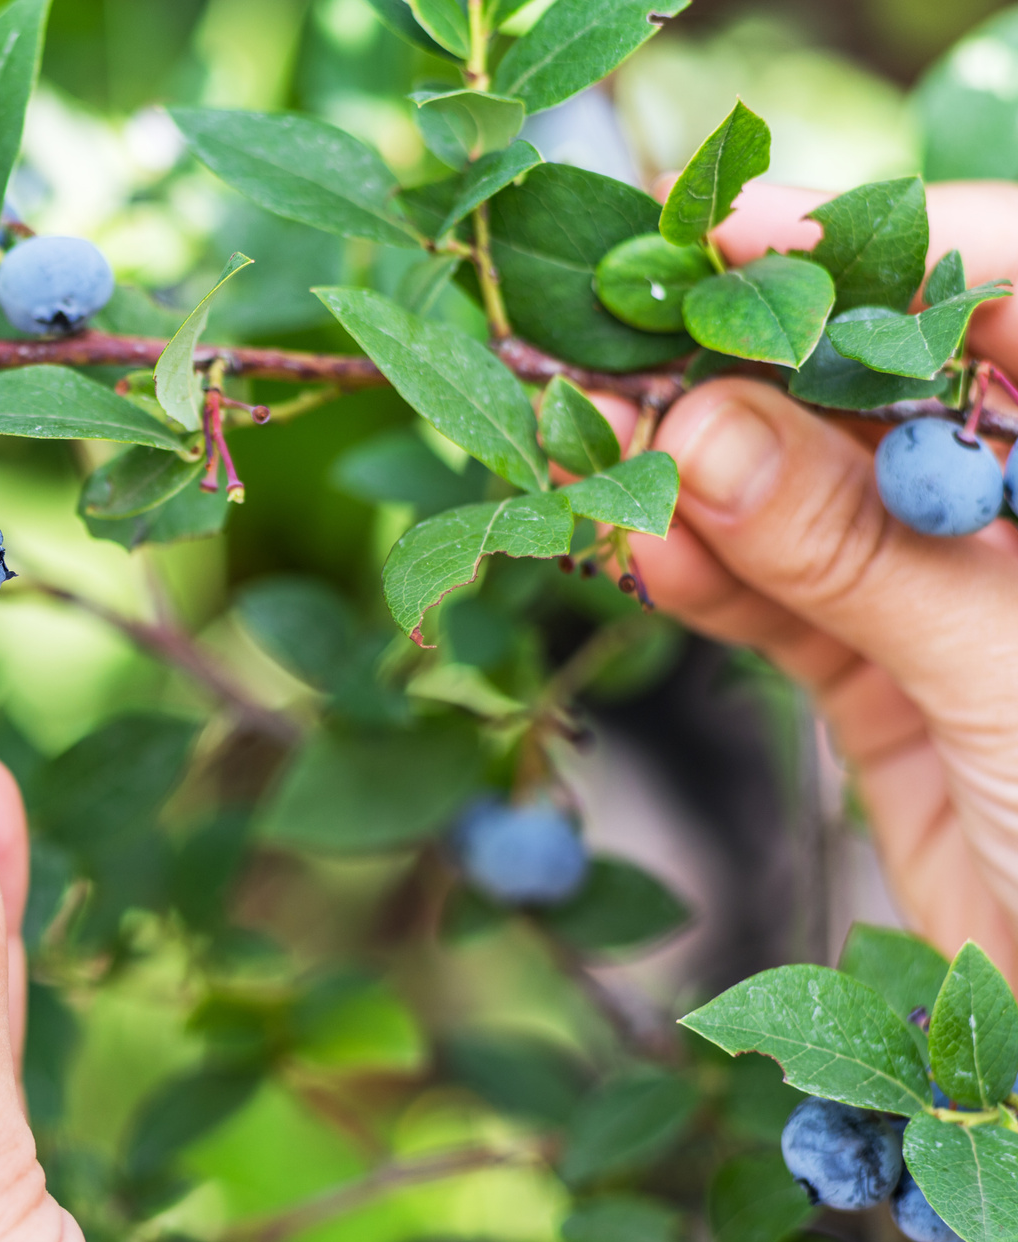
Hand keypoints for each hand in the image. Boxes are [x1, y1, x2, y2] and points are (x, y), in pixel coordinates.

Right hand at [627, 182, 1017, 964]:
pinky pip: (785, 602)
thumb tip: (698, 433)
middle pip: (887, 391)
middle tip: (613, 343)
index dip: (882, 248)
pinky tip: (641, 553)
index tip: (736, 231)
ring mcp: (966, 596)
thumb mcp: (1004, 674)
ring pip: (814, 498)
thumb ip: (850, 550)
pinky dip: (708, 579)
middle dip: (752, 366)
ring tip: (591, 452)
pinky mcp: (893, 683)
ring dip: (701, 479)